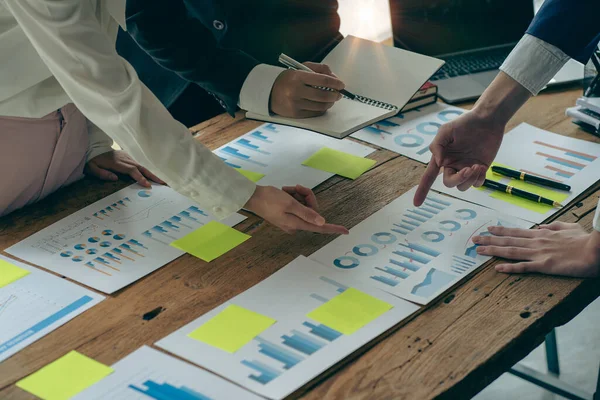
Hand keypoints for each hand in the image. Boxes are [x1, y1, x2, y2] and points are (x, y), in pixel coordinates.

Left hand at [86, 150, 164, 186]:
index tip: (147, 185)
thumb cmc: (92, 160)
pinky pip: (140, 165)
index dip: (140, 177)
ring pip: (142, 166)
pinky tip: (153, 177)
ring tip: (162, 181)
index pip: (131, 170)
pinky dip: (147, 171)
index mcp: (117, 162)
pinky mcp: (129, 157)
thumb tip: (115, 178)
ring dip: (152, 174)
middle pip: (141, 167)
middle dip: (152, 176)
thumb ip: (102, 173)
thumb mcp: (92, 168)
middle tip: (163, 183)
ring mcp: (128, 157)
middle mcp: (125, 159)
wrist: (94, 147)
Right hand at [244, 185, 348, 234]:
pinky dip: (293, 195)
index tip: (346, 230)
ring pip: (305, 204)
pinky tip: (285, 191)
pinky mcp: (287, 213)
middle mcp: (296, 224)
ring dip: (298, 194)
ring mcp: (291, 218)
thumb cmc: (269, 199)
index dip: (333, 229)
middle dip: (306, 196)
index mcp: (297, 224)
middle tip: (296, 187)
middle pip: (312, 209)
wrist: (252, 196)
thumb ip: (307, 213)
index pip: (319, 227)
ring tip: (287, 189)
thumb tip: (322, 222)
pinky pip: (297, 204)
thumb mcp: (290, 204)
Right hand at [270, 62, 344, 117]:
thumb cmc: (288, 79)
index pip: (322, 80)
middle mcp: (296, 91)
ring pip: (320, 106)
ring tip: (331, 99)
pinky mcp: (295, 114)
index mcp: (298, 77)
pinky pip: (314, 113)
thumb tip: (335, 78)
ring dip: (330, 103)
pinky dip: (322, 109)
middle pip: (323, 95)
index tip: (341, 85)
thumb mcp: (301, 68)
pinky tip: (323, 105)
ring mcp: (295, 104)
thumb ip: (319, 69)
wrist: (268, 91)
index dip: (335, 83)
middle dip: (335, 95)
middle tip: (339, 94)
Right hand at [413, 71, 531, 205]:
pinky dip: (479, 179)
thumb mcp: (445, 131)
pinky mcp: (480, 169)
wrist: (487, 120)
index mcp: (442, 158)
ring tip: (477, 165)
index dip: (422, 190)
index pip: (429, 177)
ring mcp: (466, 168)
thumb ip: (437, 146)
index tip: (416, 204)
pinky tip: (481, 168)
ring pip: (463, 186)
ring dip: (470, 178)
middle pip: (449, 183)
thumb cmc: (464, 123)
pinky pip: (477, 184)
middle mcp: (453, 165)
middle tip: (468, 169)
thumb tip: (440, 163)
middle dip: (458, 180)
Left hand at [473, 222, 599, 276]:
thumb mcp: (569, 227)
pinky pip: (524, 267)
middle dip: (489, 240)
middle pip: (508, 241)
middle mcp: (537, 242)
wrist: (596, 250)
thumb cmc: (585, 240)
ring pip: (511, 251)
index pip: (517, 232)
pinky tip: (497, 268)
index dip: (501, 230)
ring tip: (478, 250)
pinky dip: (510, 267)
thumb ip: (553, 227)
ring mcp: (539, 254)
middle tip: (474, 239)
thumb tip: (541, 226)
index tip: (488, 228)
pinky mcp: (545, 266)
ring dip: (493, 251)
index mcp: (542, 234)